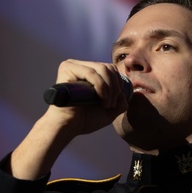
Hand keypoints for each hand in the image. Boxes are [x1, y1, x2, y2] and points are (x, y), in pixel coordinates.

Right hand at [10, 60, 129, 179]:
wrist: (68, 127)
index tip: (114, 102)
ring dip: (109, 89)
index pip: (110, 68)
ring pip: (102, 69)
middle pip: (108, 67)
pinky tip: (101, 100)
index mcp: (88, 72)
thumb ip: (120, 101)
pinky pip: (91, 73)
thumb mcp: (109, 111)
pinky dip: (101, 86)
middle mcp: (80, 66)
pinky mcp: (67, 68)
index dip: (118, 84)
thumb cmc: (84, 120)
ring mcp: (72, 65)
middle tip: (110, 105)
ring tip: (106, 104)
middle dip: (115, 87)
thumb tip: (124, 94)